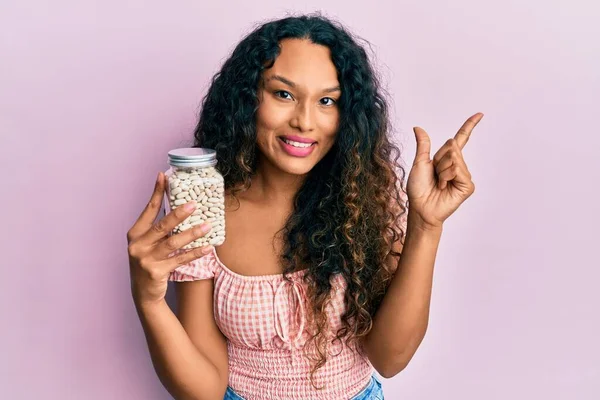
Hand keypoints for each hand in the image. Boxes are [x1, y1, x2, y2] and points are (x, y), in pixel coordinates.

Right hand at [126, 172, 212, 306]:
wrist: (144, 294)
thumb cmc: (149, 262)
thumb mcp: (147, 244)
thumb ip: (158, 229)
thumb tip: (180, 207)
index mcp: (135, 234)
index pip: (148, 210)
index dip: (157, 193)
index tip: (163, 177)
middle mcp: (137, 245)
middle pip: (161, 226)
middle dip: (178, 214)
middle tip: (194, 204)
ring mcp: (146, 259)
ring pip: (173, 243)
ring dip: (192, 234)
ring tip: (208, 226)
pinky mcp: (156, 272)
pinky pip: (180, 260)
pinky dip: (195, 253)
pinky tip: (208, 247)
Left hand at [406, 112, 483, 229]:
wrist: (421, 207)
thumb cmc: (418, 188)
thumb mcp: (420, 162)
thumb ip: (423, 145)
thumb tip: (418, 128)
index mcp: (447, 158)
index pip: (461, 138)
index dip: (469, 126)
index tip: (479, 114)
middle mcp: (458, 165)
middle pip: (452, 146)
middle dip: (438, 159)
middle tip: (434, 175)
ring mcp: (464, 175)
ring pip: (455, 158)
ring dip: (442, 170)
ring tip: (439, 182)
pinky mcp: (467, 186)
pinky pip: (459, 171)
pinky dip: (448, 177)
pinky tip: (445, 187)